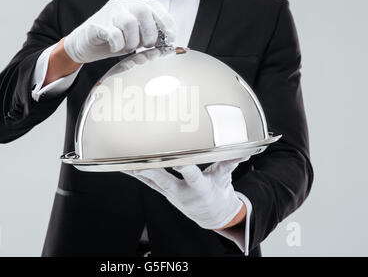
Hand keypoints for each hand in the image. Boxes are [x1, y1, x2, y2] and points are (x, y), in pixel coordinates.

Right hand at [64, 0, 175, 63]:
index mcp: (135, 5)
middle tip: (145, 46)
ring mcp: (109, 12)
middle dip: (149, 33)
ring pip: (129, 22)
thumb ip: (150, 37)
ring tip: (128, 47)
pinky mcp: (98, 24)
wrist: (83, 45)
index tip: (170, 39)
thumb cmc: (112, 41)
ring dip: (133, 41)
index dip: (166, 24)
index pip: (156, 8)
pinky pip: (114, 34)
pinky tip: (116, 48)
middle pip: (143, 12)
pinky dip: (118, 45)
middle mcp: (123, 4)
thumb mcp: (135, 38)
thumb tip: (168, 45)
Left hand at [123, 157, 248, 229]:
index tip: (177, 159)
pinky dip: (136, 175)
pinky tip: (124, 166)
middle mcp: (182, 193)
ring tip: (122, 162)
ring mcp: (171, 194)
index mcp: (200, 188)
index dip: (184, 168)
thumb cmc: (218, 194)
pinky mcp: (164, 193)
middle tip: (138, 162)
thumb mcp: (225, 179)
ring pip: (152, 183)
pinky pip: (148, 183)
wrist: (212, 216)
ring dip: (137, 173)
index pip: (192, 176)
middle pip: (164, 182)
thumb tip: (245, 150)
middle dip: (151, 172)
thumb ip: (230, 163)